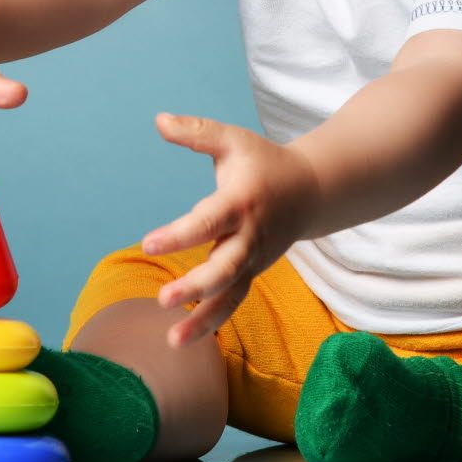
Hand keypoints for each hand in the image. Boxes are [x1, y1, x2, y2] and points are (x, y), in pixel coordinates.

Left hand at [142, 113, 326, 347]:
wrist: (313, 191)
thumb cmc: (265, 163)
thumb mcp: (234, 141)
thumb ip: (196, 132)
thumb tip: (158, 120)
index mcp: (240, 202)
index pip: (208, 221)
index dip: (179, 234)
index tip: (147, 243)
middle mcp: (248, 237)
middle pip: (224, 268)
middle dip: (195, 286)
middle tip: (163, 299)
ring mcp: (253, 260)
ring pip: (230, 294)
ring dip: (203, 319)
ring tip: (172, 341)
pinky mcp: (252, 272)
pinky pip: (233, 301)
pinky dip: (212, 321)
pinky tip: (183, 337)